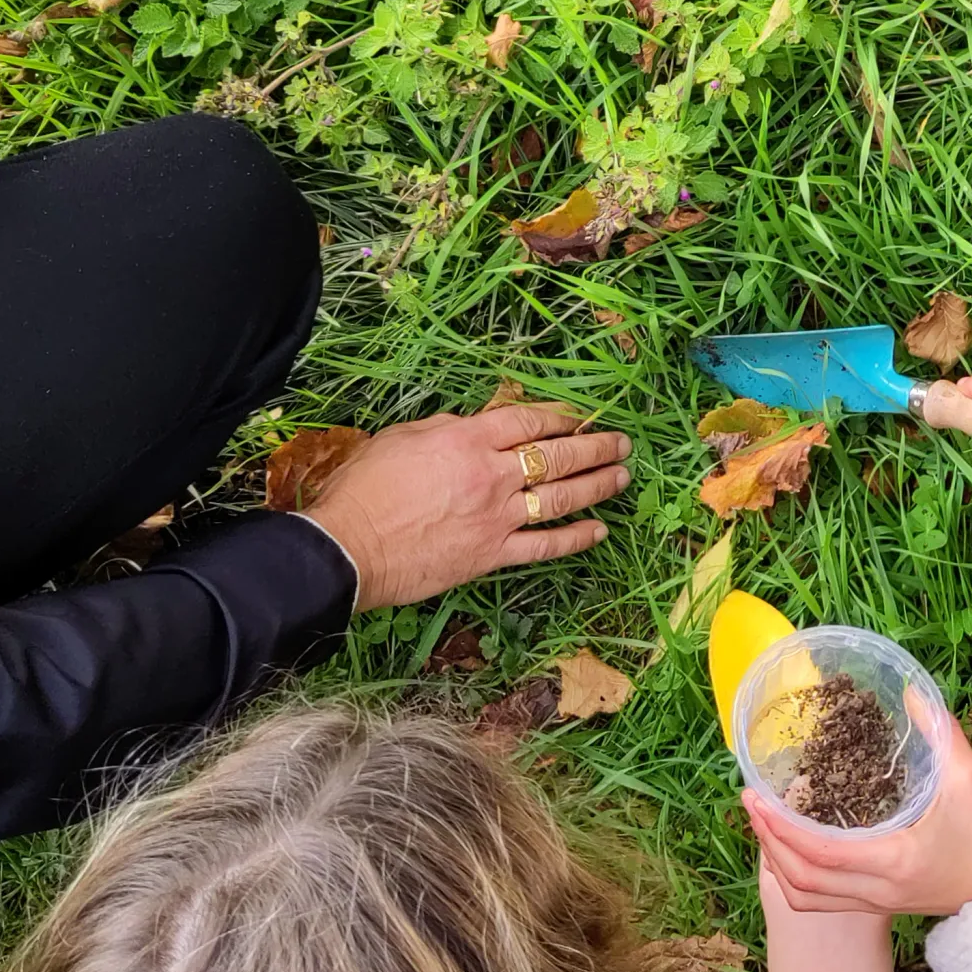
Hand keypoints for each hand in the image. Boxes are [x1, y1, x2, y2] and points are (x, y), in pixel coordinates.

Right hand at [305, 404, 630, 611]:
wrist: (349, 547)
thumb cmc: (363, 489)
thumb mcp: (401, 438)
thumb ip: (446, 428)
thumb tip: (476, 424)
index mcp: (466, 440)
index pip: (527, 420)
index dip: (560, 416)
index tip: (581, 415)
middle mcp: (490, 476)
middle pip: (556, 456)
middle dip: (595, 446)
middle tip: (621, 442)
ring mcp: (497, 518)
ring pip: (562, 497)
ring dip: (598, 485)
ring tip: (622, 476)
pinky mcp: (493, 555)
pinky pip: (546, 546)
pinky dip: (576, 538)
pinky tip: (599, 530)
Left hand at [745, 708, 971, 915]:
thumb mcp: (971, 779)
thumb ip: (941, 734)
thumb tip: (910, 692)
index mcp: (893, 861)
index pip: (820, 852)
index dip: (781, 826)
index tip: (758, 795)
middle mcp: (877, 889)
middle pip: (801, 879)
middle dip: (767, 841)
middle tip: (750, 802)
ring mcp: (876, 902)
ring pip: (806, 896)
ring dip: (777, 862)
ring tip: (764, 823)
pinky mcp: (878, 905)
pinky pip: (821, 901)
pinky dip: (796, 877)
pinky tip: (791, 847)